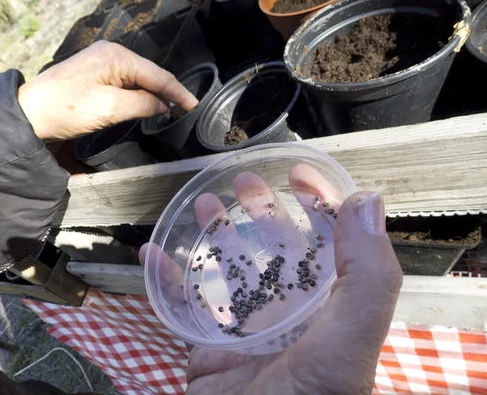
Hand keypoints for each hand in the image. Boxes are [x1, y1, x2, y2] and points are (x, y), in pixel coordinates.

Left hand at [18, 41, 197, 141]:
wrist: (30, 113)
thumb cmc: (67, 110)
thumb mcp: (110, 109)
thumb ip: (142, 104)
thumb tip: (163, 105)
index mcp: (117, 57)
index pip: (158, 75)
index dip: (178, 92)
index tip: (194, 106)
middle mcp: (112, 53)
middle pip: (150, 74)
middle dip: (168, 91)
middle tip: (186, 110)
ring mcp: (102, 62)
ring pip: (138, 78)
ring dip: (154, 93)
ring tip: (171, 109)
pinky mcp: (94, 73)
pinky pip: (125, 82)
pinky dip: (139, 94)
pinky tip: (146, 104)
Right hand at [139, 167, 401, 394]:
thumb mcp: (349, 340)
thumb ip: (367, 274)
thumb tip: (367, 200)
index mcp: (326, 310)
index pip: (328, 242)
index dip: (319, 202)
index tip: (299, 172)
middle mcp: (288, 317)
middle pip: (274, 250)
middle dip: (260, 210)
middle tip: (242, 182)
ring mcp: (245, 333)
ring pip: (228, 272)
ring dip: (214, 236)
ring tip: (202, 204)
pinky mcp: (207, 351)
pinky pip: (184, 306)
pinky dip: (167, 278)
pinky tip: (155, 253)